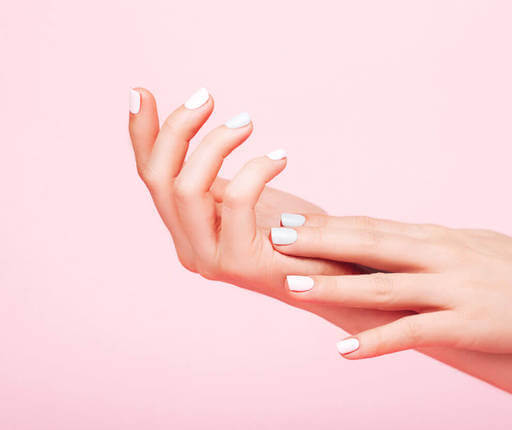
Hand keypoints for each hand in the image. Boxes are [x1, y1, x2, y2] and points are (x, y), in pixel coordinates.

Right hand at [128, 87, 357, 300]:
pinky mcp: (241, 264)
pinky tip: (281, 157)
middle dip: (177, 129)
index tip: (140, 91)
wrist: (334, 278)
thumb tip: (196, 139)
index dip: (141, 134)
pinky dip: (256, 168)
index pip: (152, 177)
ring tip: (247, 122)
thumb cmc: (296, 235)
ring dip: (215, 143)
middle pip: (158, 178)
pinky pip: (237, 200)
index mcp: (186, 229)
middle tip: (207, 97)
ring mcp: (210, 259)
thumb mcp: (249, 198)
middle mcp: (188, 247)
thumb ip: (217, 180)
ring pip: (186, 188)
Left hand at [270, 213, 511, 356]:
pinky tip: (344, 351)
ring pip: (381, 286)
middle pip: (368, 246)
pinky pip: (412, 333)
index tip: (294, 222)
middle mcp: (439, 255)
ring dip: (333, 288)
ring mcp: (451, 289)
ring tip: (292, 287)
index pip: (373, 227)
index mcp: (437, 237)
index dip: (330, 225)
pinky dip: (376, 341)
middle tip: (276, 239)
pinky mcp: (464, 324)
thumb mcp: (470, 246)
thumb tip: (397, 241)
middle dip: (319, 243)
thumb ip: (430, 246)